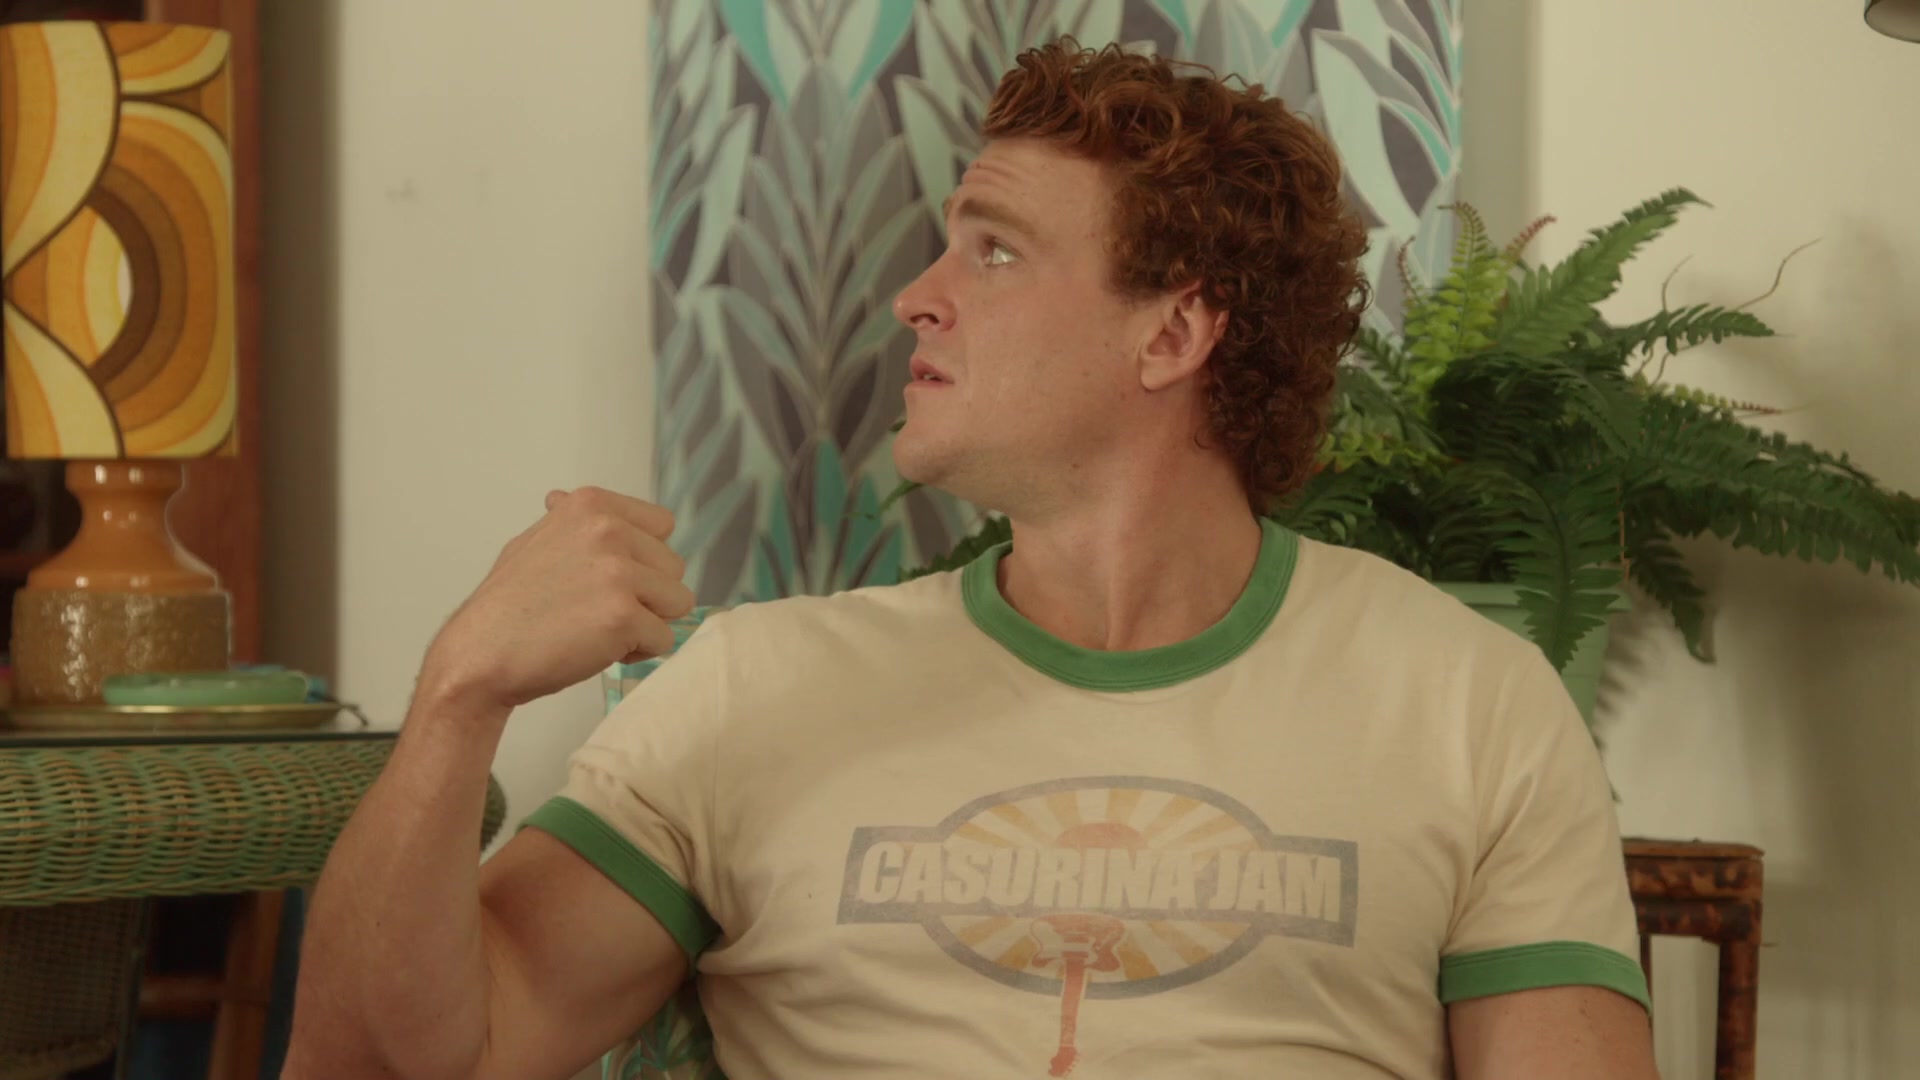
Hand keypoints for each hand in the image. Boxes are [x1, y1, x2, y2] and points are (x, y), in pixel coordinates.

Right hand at [419, 487, 695, 712]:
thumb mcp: (532, 542)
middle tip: (599, 611)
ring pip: (677, 602)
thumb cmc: (506, 605)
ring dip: (648, 622)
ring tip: (602, 629)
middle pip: (673, 567)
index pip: (662, 525)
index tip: (614, 579)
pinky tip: (600, 650)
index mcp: (591, 505)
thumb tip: (562, 499)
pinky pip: (664, 639)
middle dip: (648, 594)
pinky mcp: (623, 616)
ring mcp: (618, 572)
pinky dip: (639, 652)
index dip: (645, 558)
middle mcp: (609, 530)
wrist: (480, 654)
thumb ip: (567, 523)